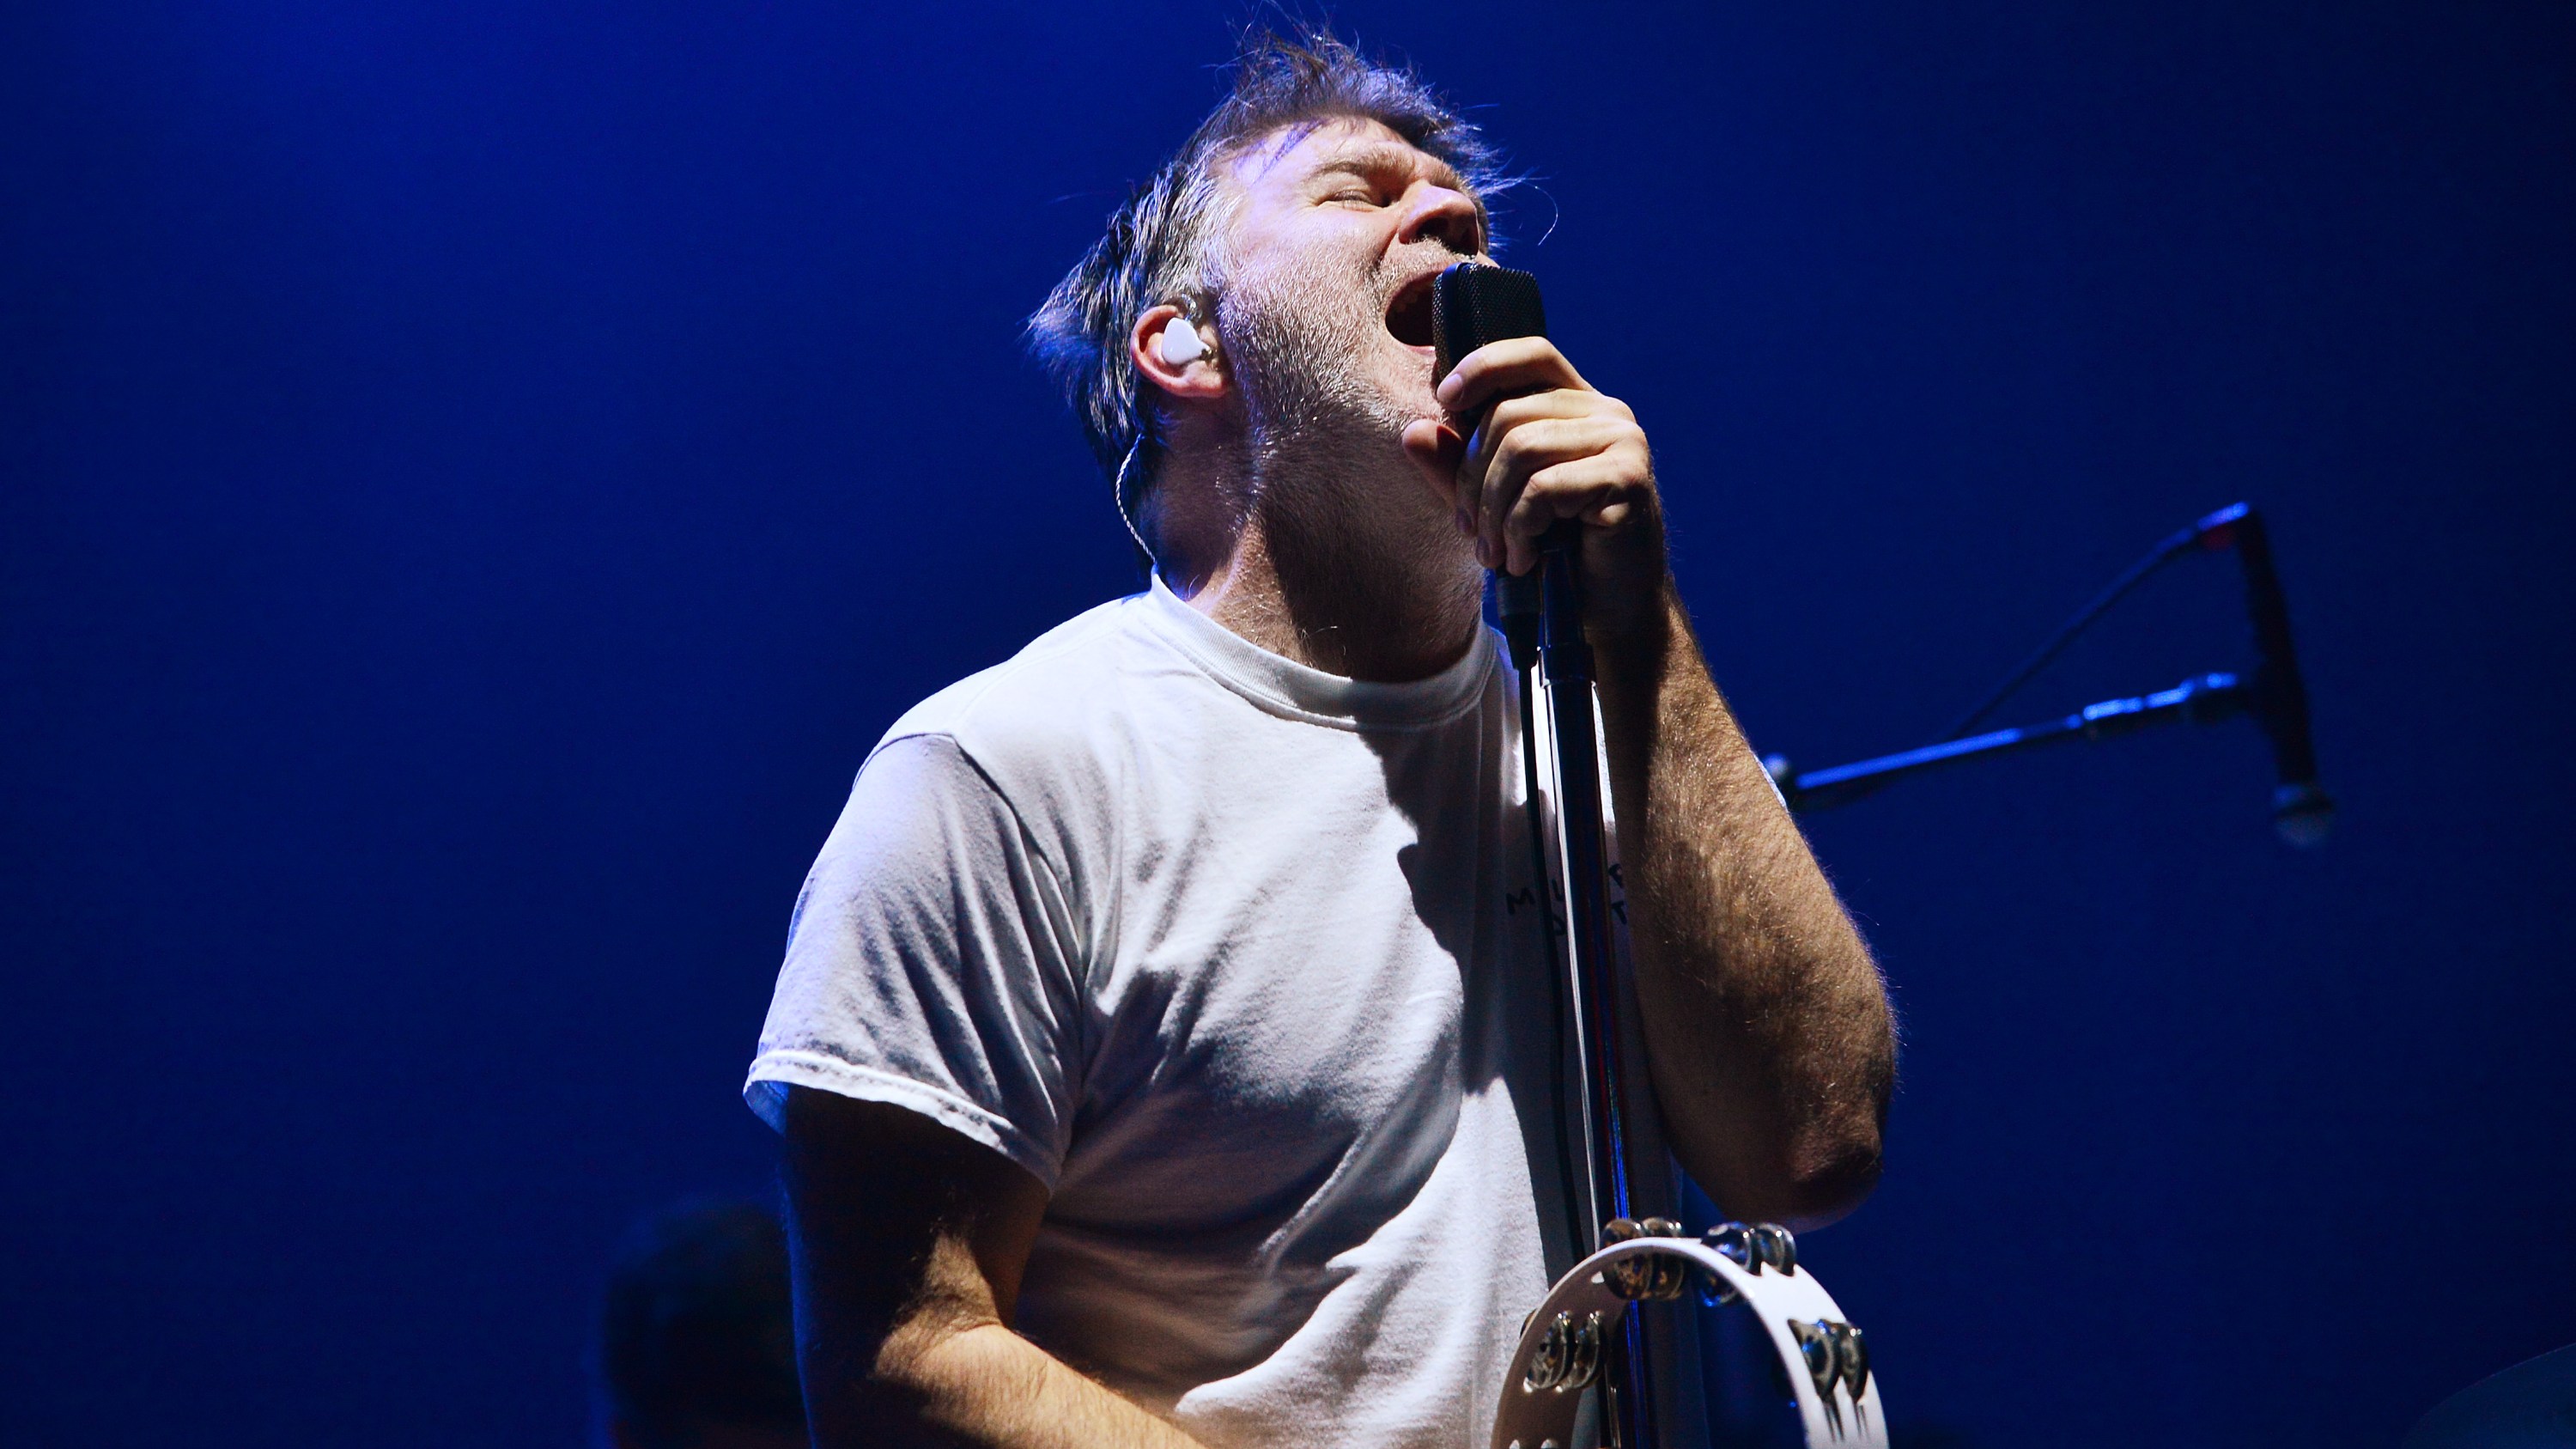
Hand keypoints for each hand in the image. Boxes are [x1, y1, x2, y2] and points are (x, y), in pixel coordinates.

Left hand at [1401, 337, 1667, 633]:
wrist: (1612, 612)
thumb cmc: (1556, 554)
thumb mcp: (1494, 505)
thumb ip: (1457, 469)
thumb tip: (1414, 432)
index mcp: (1578, 406)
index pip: (1532, 354)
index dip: (1483, 365)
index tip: (1443, 398)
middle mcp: (1607, 413)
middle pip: (1509, 413)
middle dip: (1473, 478)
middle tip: (1471, 531)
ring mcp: (1624, 441)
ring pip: (1521, 448)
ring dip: (1493, 511)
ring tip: (1496, 554)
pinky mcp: (1628, 478)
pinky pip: (1544, 488)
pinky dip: (1519, 530)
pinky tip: (1524, 560)